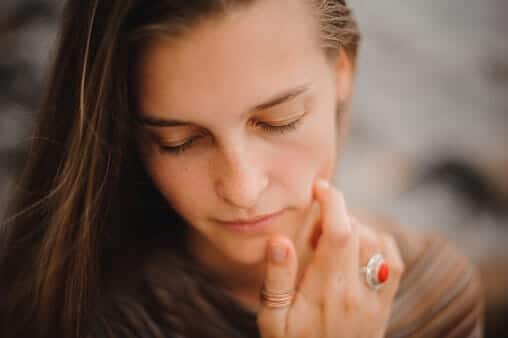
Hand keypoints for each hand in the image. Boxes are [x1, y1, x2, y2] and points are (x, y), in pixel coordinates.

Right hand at [257, 179, 404, 337]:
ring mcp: (377, 296)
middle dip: (337, 214)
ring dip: (354, 227)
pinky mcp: (386, 301)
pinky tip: (356, 246)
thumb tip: (279, 240)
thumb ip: (276, 279)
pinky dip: (376, 240)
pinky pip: (393, 257)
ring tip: (331, 238)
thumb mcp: (273, 319)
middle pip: (358, 231)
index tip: (320, 187)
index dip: (332, 202)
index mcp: (328, 291)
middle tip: (314, 226)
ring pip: (376, 240)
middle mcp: (358, 290)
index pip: (339, 233)